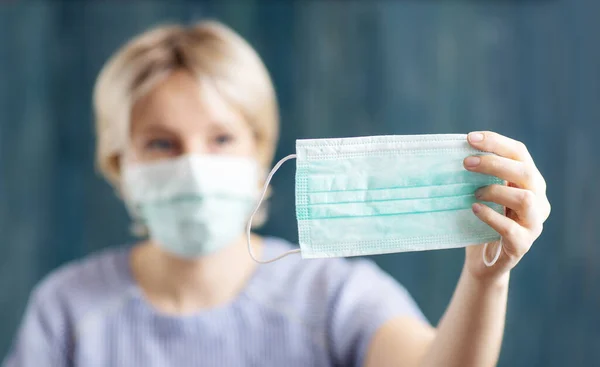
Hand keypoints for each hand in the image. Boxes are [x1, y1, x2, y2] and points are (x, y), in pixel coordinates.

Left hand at [462, 131, 550, 280]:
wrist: (484, 261)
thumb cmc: (481, 220)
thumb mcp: (481, 193)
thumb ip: (477, 175)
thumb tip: (452, 151)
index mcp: (529, 181)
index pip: (519, 153)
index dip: (496, 142)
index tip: (470, 138)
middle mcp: (538, 199)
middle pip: (525, 172)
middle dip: (494, 163)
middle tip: (466, 163)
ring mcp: (533, 223)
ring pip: (525, 199)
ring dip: (496, 191)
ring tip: (474, 193)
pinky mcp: (522, 244)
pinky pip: (510, 228)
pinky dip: (491, 217)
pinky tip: (474, 209)